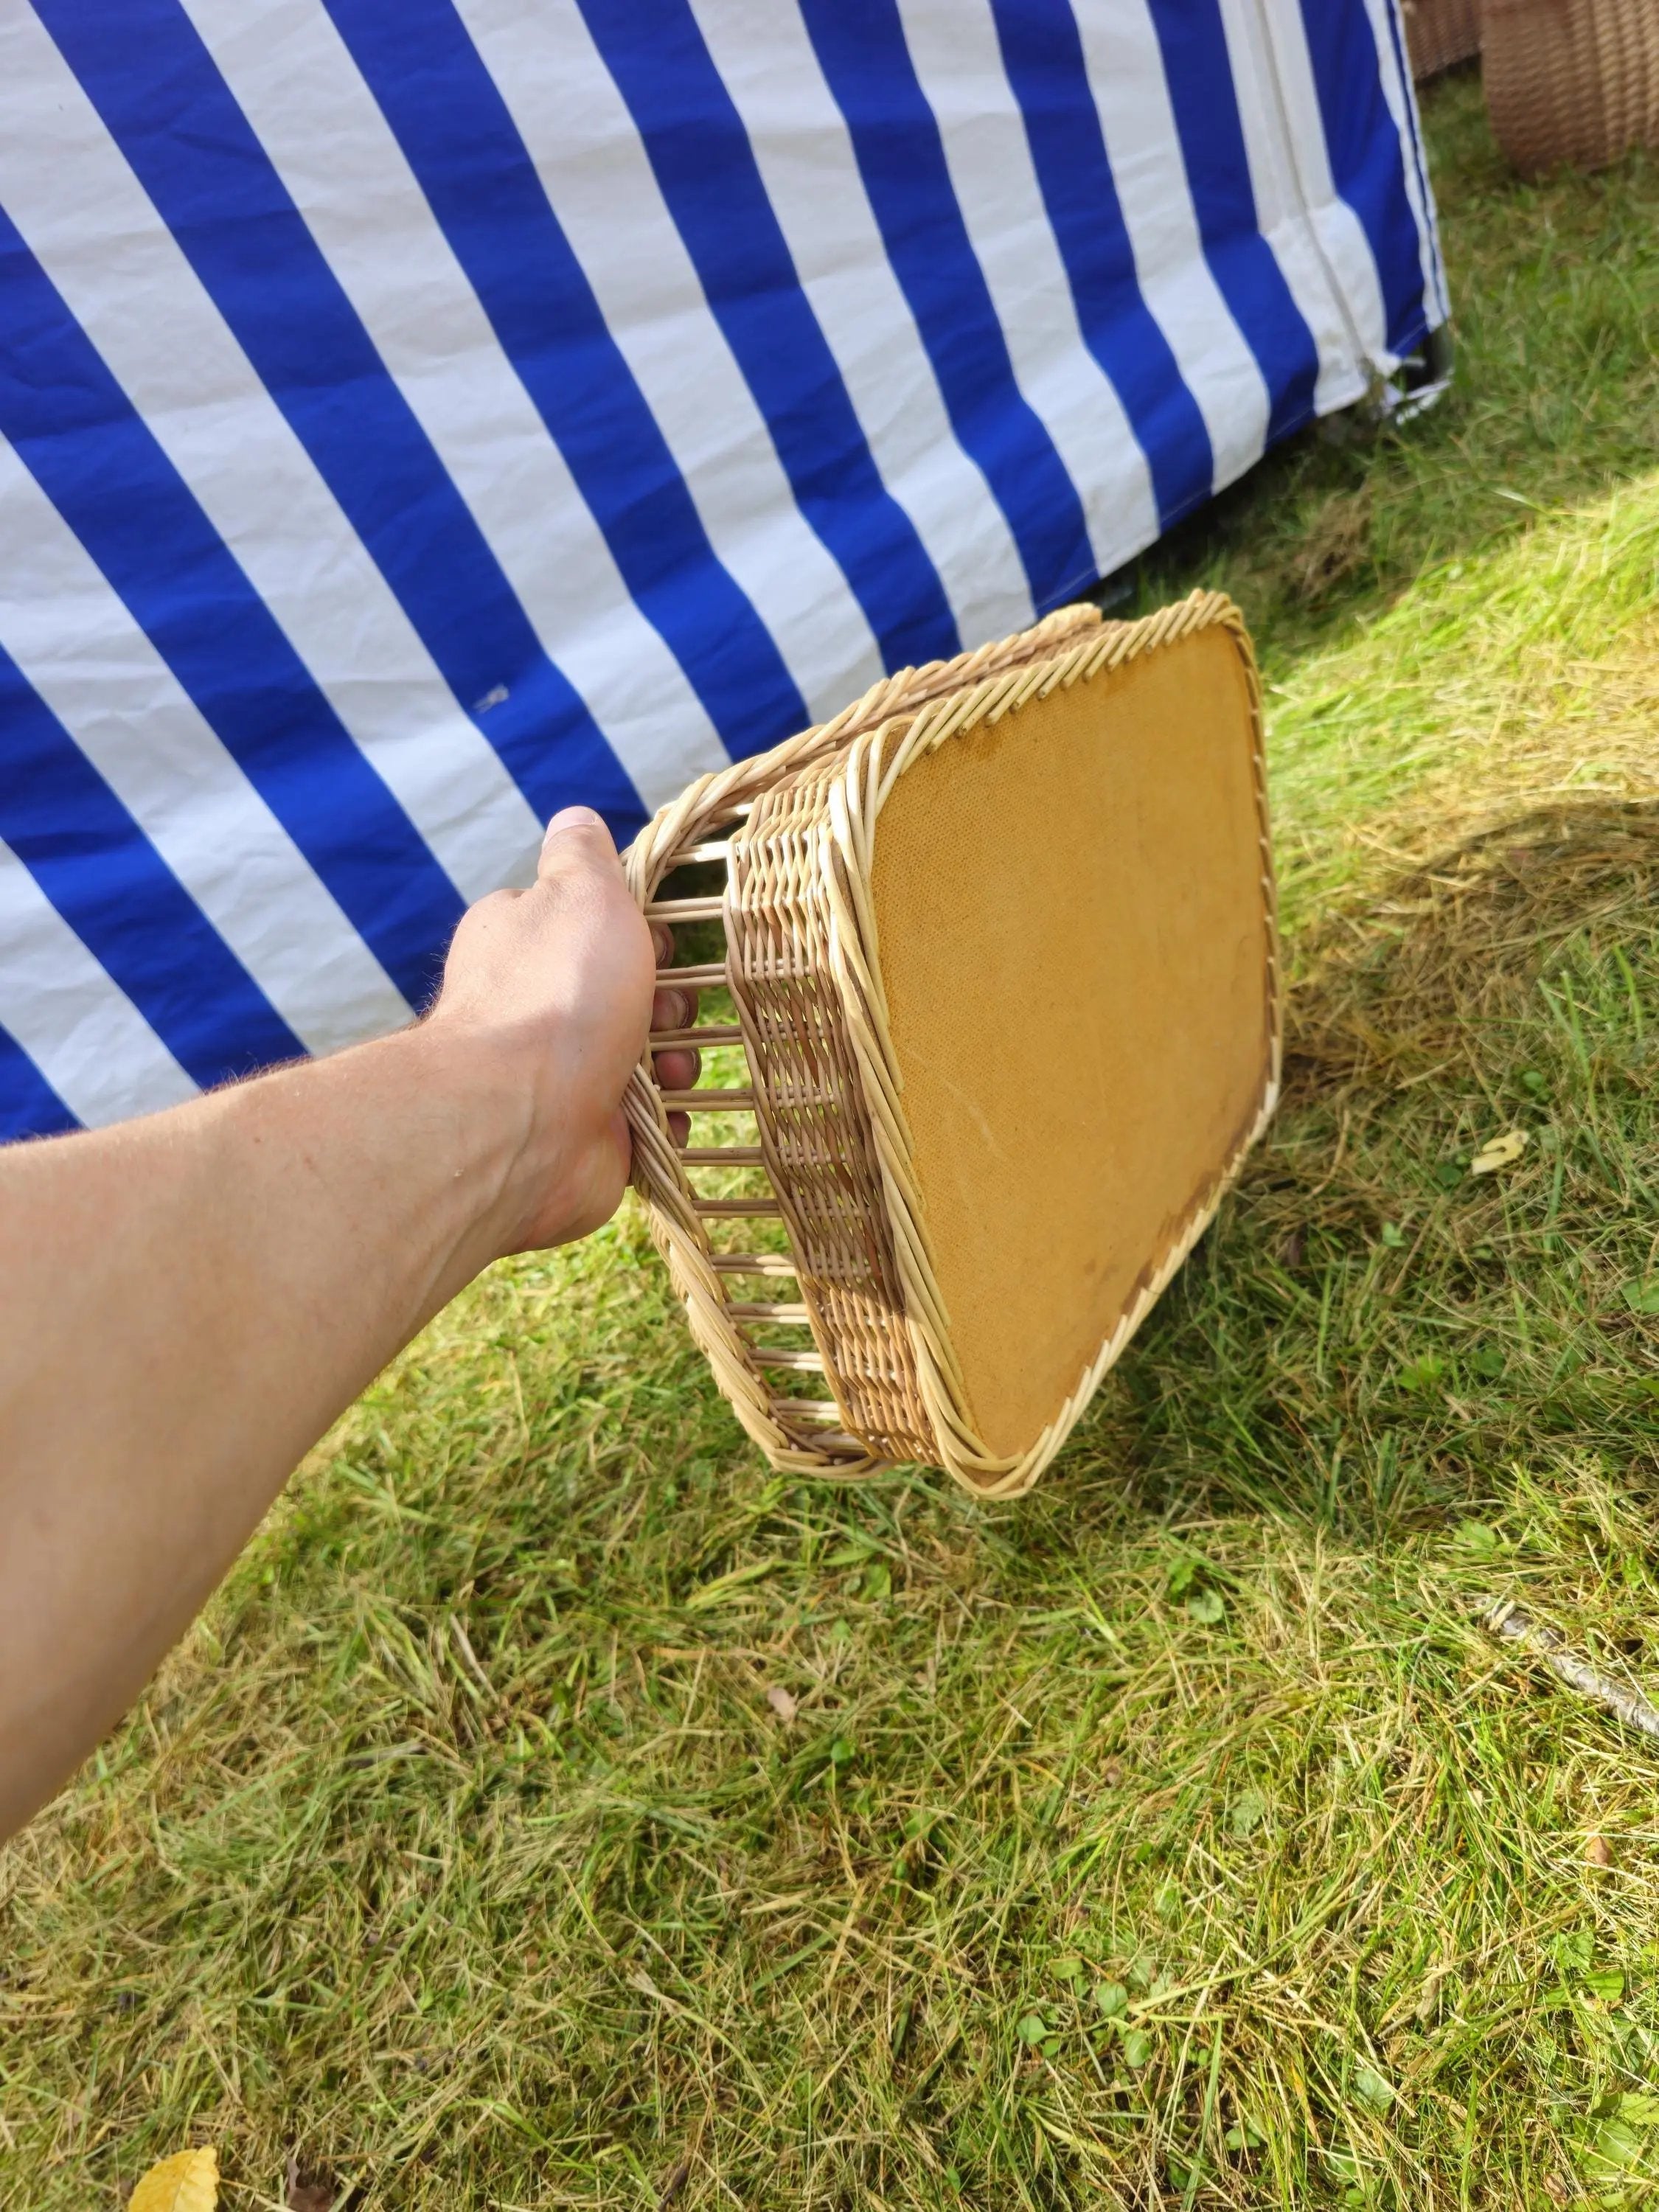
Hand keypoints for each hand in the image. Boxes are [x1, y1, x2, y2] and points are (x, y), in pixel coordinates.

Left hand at [423, 807, 697, 1251]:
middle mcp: (532, 1009)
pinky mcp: (582, 1136)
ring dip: (674, 1063)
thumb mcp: (580, 893)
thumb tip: (575, 819)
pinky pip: (642, 1124)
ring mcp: (556, 1078)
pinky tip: (670, 1113)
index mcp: (522, 942)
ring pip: (639, 1059)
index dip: (635, 929)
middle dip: (664, 1001)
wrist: (524, 1120)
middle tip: (669, 1011)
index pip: (585, 924)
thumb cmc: (557, 993)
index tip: (660, 940)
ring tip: (673, 1071)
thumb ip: (583, 854)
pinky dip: (665, 1119)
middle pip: (621, 994)